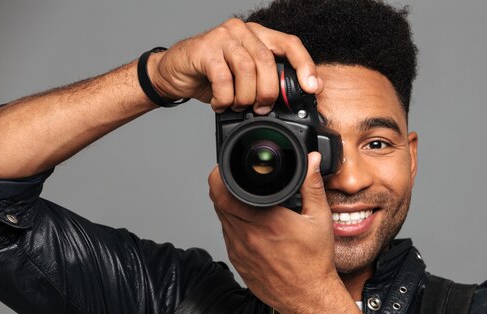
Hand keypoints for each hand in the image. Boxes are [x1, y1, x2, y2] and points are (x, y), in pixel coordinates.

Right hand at [146, 18, 322, 113]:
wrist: (173, 73)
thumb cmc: (211, 76)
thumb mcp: (244, 78)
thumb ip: (264, 81)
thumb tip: (289, 102)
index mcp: (258, 35)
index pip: (290, 44)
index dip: (305, 65)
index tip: (313, 88)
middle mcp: (242, 31)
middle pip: (268, 61)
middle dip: (268, 92)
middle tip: (261, 108)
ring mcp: (222, 37)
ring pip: (247, 70)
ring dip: (245, 96)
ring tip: (237, 105)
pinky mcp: (204, 50)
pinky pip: (224, 79)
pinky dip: (225, 98)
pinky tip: (220, 103)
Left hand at [209, 152, 347, 313]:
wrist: (309, 298)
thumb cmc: (314, 263)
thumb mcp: (319, 219)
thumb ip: (312, 185)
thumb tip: (311, 161)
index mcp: (264, 221)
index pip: (222, 192)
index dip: (220, 176)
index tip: (230, 170)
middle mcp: (246, 236)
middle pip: (218, 202)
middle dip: (225, 188)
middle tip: (239, 182)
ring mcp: (238, 251)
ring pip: (221, 219)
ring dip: (229, 207)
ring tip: (247, 202)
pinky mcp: (237, 262)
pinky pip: (227, 237)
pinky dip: (234, 226)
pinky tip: (252, 226)